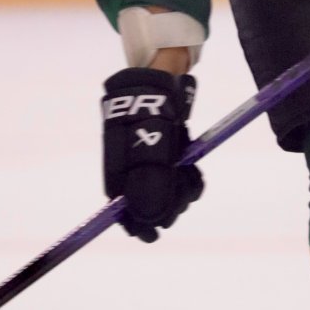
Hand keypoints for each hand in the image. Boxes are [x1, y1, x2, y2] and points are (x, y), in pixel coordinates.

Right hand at [101, 68, 205, 242]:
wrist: (166, 73)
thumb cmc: (153, 103)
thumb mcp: (154, 141)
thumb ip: (151, 179)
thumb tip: (149, 216)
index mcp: (116, 162)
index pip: (120, 203)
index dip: (135, 222)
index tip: (151, 235)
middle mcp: (131, 163)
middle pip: (144, 202)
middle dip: (165, 206)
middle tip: (183, 199)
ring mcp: (150, 158)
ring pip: (165, 192)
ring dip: (181, 193)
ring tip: (190, 178)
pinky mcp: (169, 153)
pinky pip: (179, 179)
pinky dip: (189, 181)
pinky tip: (193, 173)